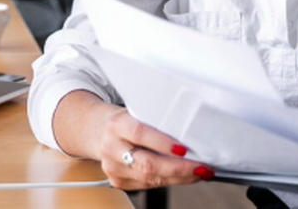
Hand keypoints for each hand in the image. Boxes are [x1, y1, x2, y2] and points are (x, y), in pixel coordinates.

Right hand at [91, 103, 213, 189]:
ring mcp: (112, 168)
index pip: (139, 133)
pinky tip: (183, 176)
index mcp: (116, 124)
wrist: (96, 131)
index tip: (183, 148)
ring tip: (199, 172)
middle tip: (201, 167)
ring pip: (150, 178)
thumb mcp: (134, 112)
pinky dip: (169, 181)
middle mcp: (111, 148)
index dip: (162, 142)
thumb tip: (188, 133)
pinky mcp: (118, 182)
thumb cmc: (122, 120)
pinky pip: (149, 185)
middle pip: (147, 163)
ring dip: (179, 177)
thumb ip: (155, 121)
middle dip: (179, 168)